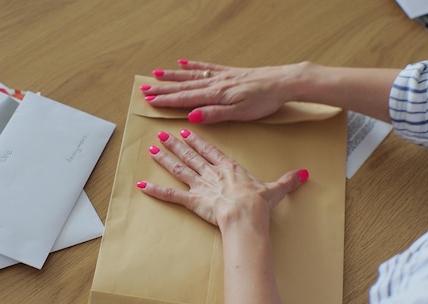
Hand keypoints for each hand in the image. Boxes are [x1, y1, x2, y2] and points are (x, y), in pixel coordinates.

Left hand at [136, 129, 307, 231]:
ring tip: (152, 148)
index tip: (186, 131)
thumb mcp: (275, 189)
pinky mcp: (191, 200)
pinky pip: (170, 195)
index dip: (197, 141)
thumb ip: (287, 180)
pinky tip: (142, 185)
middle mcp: (211, 173)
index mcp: (229, 168)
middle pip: (191, 155)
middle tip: (162, 134)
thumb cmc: (259, 203)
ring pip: (179, 169)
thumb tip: (304, 174)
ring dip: (165, 159)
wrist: (247, 214)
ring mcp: (200, 185)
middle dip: (176, 144)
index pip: (210, 150)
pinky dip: (155, 191)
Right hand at [141, 59, 306, 123]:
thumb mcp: (239, 113)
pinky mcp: (230, 72)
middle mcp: (215, 83)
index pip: (185, 99)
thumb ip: (214, 114)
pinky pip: (207, 67)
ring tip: (156, 74)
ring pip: (191, 76)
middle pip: (183, 86)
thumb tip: (191, 116)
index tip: (149, 101)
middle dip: (162, 89)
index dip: (166, 100)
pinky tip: (183, 62)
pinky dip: (193, 65)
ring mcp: (222, 76)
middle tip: (144, 89)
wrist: (284, 82)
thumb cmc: (264, 101)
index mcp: (216, 95)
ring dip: (172, 76)